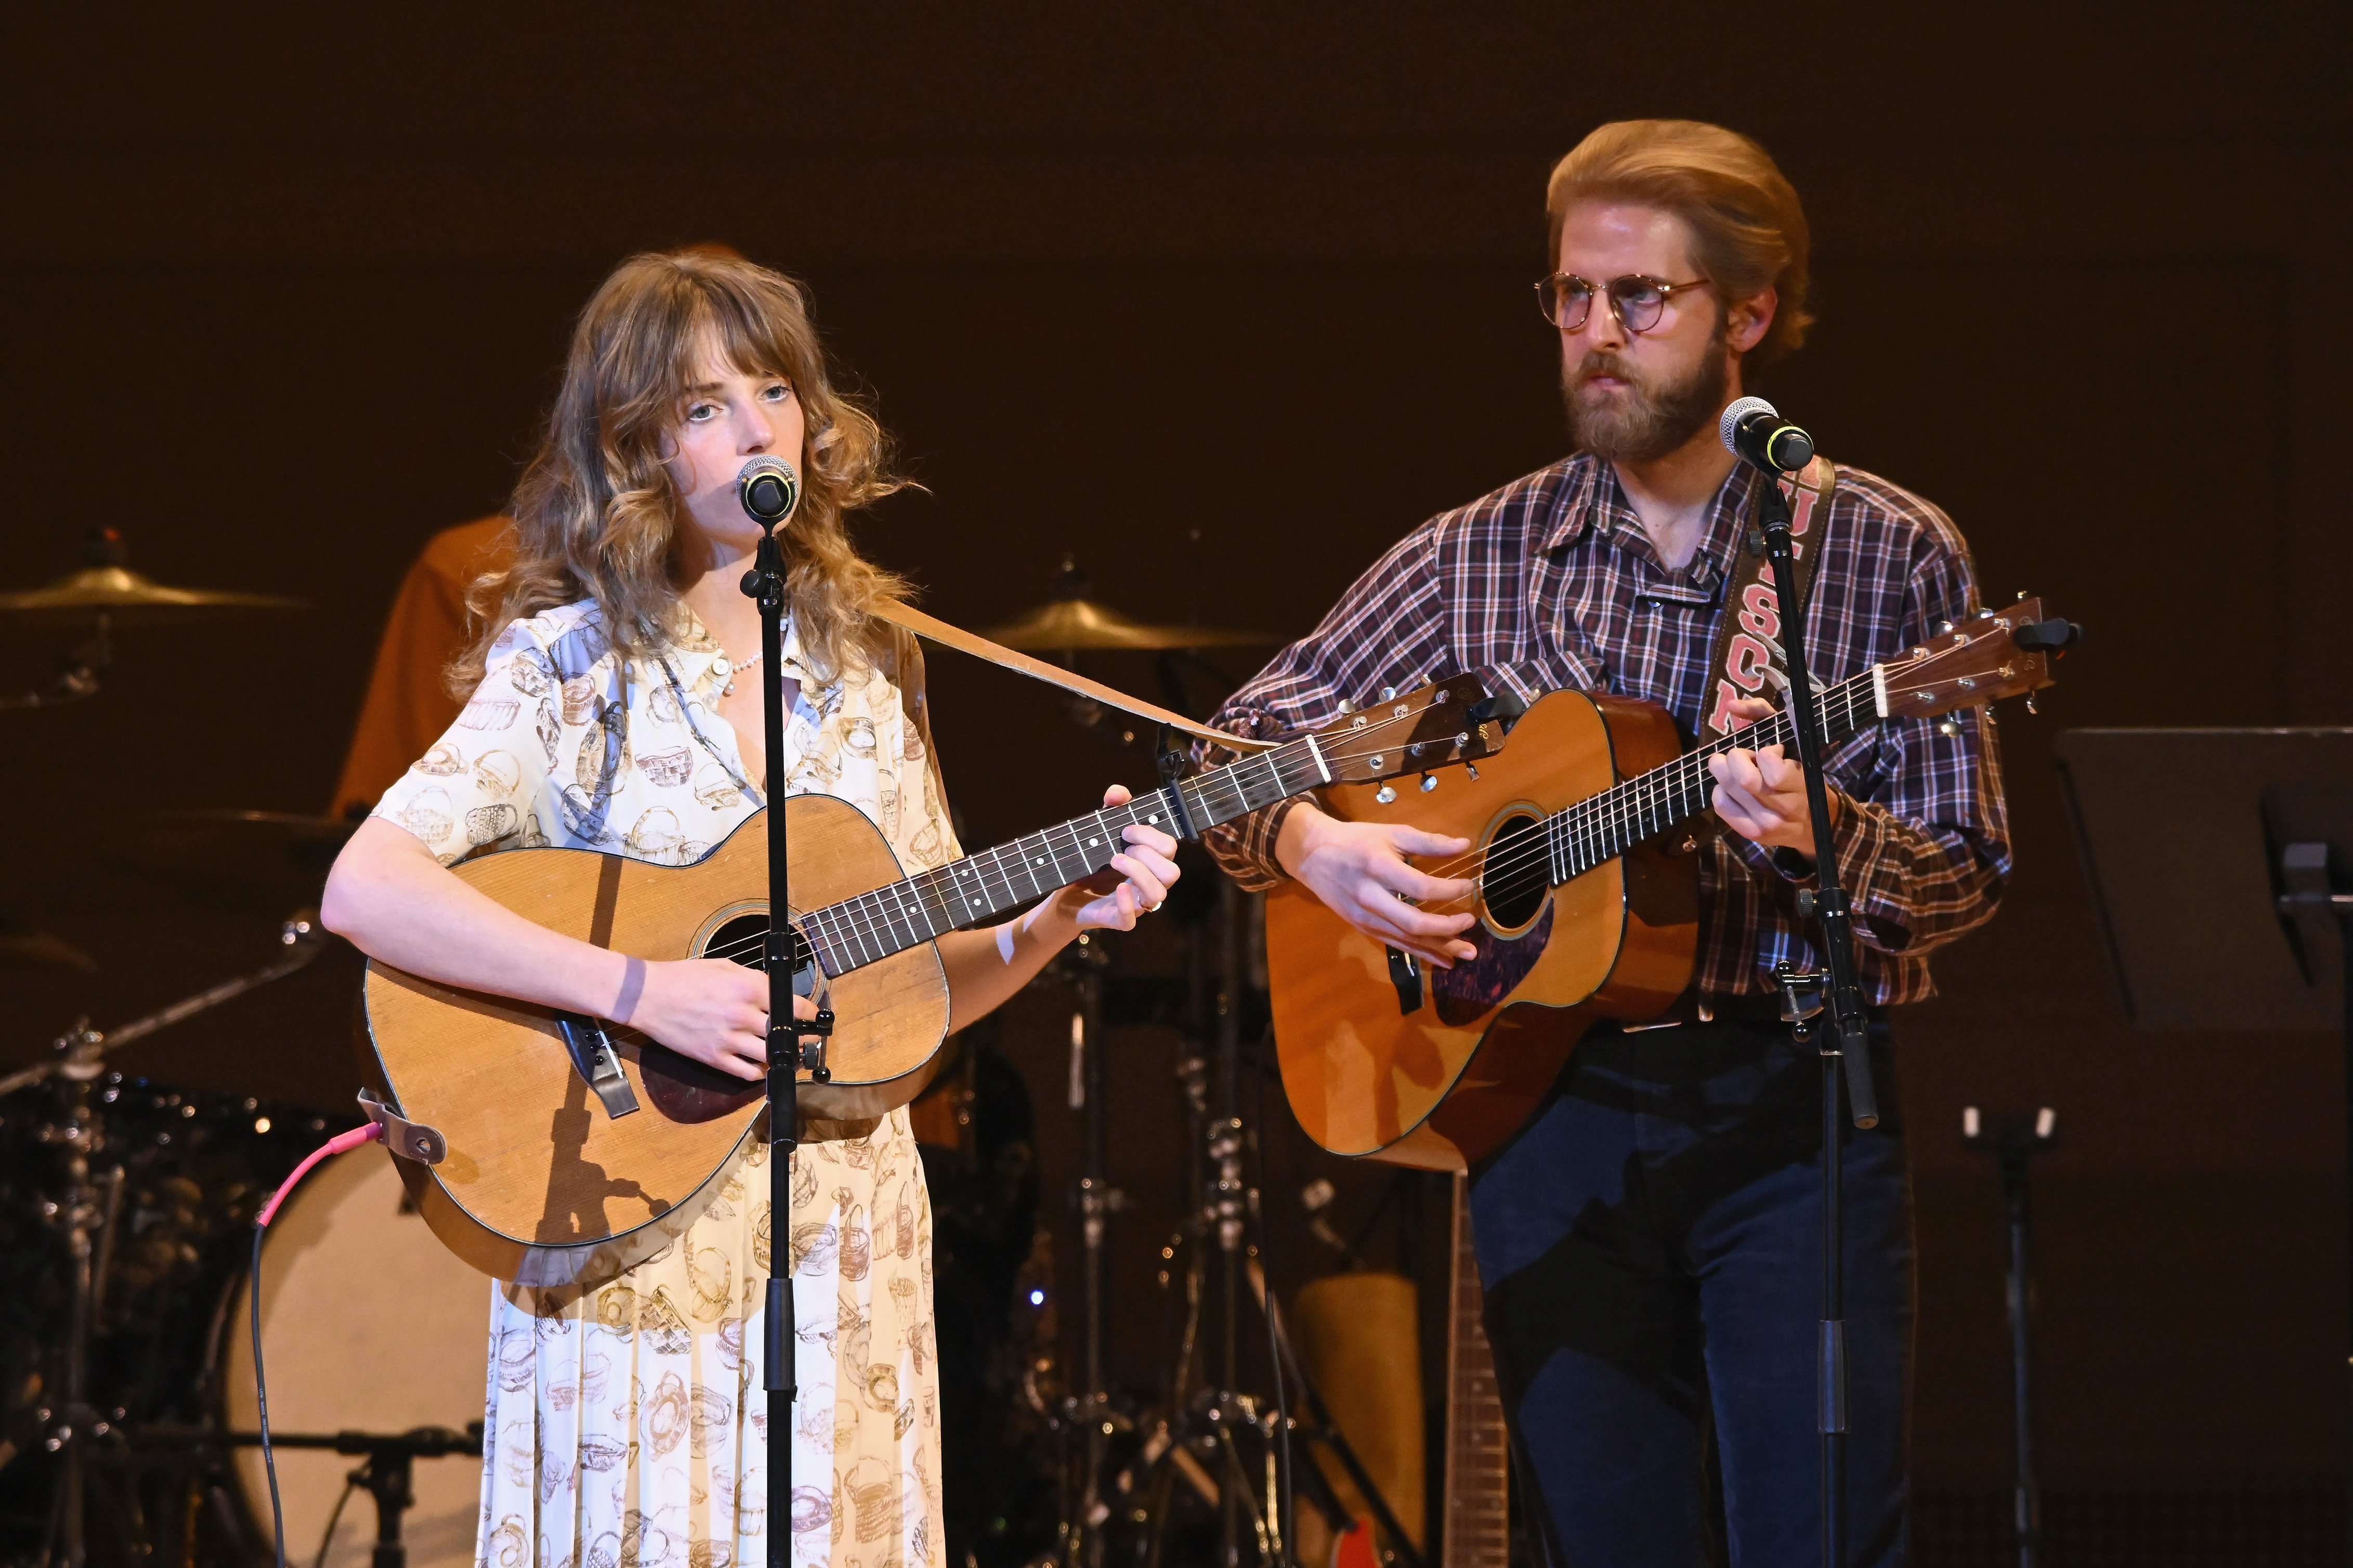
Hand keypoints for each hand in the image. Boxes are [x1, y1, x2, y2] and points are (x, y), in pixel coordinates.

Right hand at [620, 956, 820, 1081]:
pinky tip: (764, 1066)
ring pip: (769, 1056)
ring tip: (792, 1055)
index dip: (809, 1013)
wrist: (648, 996)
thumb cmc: (684, 976)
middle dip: (803, 1038)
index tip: (814, 1016)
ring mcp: (727, 1039)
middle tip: (811, 1040)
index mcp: (747, 988)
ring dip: (785, 1057)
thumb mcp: (724, 966)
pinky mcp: (713, 1057)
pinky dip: (760, 1071)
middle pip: (785, 1033)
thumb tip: (775, 992)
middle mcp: (741, 1014)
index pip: (792, 1004)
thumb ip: (753, 979)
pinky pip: (746, 1072)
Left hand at [1069, 785, 1182, 931]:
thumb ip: (1111, 809)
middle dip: (1147, 853)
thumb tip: (1117, 793)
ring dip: (1138, 873)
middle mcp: (1150, 883)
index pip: (1170, 848)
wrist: (1067, 894)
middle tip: (1122, 846)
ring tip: (1115, 860)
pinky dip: (1126, 903)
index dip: (1151, 836)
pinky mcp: (1118, 919)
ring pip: (1158, 895)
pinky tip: (1117, 888)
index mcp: (1151, 862)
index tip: (1126, 830)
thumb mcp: (1101, 831)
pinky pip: (1131, 920)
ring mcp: (1136, 904)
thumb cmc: (1093, 862)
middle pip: (1172, 872)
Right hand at [1276, 804, 1476, 967]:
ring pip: (1406, 939)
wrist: (1313, 855)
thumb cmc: (1356, 840)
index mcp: (1378, 868)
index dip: (1449, 890)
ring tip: (1467, 953)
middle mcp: (1370, 897)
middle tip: (1471, 923)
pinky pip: (1396, 944)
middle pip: (1413, 923)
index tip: (1469, 886)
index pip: (1420, 887)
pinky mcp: (1363, 928)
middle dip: (1447, 928)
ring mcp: (1365, 917)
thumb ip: (1429, 841)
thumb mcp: (1392, 832)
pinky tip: (1443, 959)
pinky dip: (1422, 953)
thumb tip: (1464, 845)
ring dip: (1439, 948)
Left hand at [1707, 696, 1837, 856]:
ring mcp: (1766, 824)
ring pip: (1727, 789)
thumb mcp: (1794, 742)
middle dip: (1735, 758)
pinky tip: (1732, 788)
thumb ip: (1764, 714)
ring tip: (1734, 769)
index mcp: (1801, 783)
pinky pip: (1720, 805)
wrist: (1813, 825)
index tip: (1771, 752)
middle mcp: (1784, 807)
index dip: (1766, 752)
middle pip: (1743, 779)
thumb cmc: (1801, 776)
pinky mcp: (1750, 834)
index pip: (1772, 765)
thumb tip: (1731, 705)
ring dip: (1724, 772)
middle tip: (1741, 755)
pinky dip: (1720, 790)